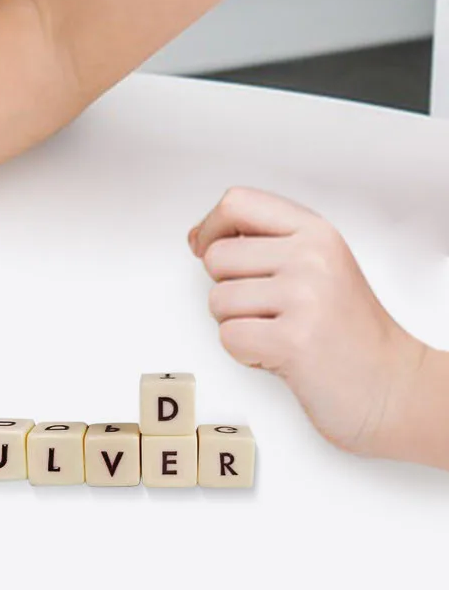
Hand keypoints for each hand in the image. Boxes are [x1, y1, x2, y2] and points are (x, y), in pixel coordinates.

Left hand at [191, 187, 425, 453]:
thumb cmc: (347, 330)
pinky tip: (279, 355)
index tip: (206, 248)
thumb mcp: (317, 265)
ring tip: (278, 332)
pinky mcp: (293, 340)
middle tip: (267, 309)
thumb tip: (197, 239)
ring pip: (217, 300)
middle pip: (216, 256)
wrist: (392, 386)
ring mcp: (304, 297)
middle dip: (228, 289)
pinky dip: (246, 354)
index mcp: (316, 233)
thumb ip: (264, 243)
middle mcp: (312, 258)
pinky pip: (228, 337)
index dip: (210, 228)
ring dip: (238, 324)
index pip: (237, 203)